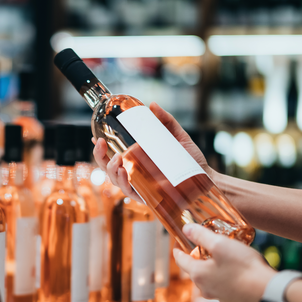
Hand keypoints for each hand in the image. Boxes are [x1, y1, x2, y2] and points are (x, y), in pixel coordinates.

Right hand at [92, 102, 214, 202]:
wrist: (206, 179)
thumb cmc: (191, 161)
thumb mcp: (178, 136)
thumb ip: (166, 121)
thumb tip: (152, 105)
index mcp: (138, 159)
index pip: (113, 154)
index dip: (101, 148)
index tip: (95, 136)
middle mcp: (135, 173)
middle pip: (108, 167)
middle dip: (99, 156)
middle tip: (101, 143)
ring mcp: (139, 185)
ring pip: (115, 179)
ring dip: (111, 168)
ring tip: (117, 158)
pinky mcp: (146, 196)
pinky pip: (129, 191)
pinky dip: (123, 182)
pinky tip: (124, 172)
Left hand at [173, 223, 275, 301]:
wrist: (267, 291)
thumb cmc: (244, 267)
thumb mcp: (220, 244)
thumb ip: (201, 235)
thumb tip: (186, 229)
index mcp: (198, 274)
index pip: (180, 261)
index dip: (177, 251)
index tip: (177, 245)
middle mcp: (205, 288)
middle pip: (194, 270)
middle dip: (195, 258)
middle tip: (200, 247)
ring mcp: (218, 296)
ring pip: (208, 278)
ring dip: (210, 267)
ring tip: (218, 256)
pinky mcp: (232, 299)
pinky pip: (221, 284)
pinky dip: (222, 275)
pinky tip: (233, 268)